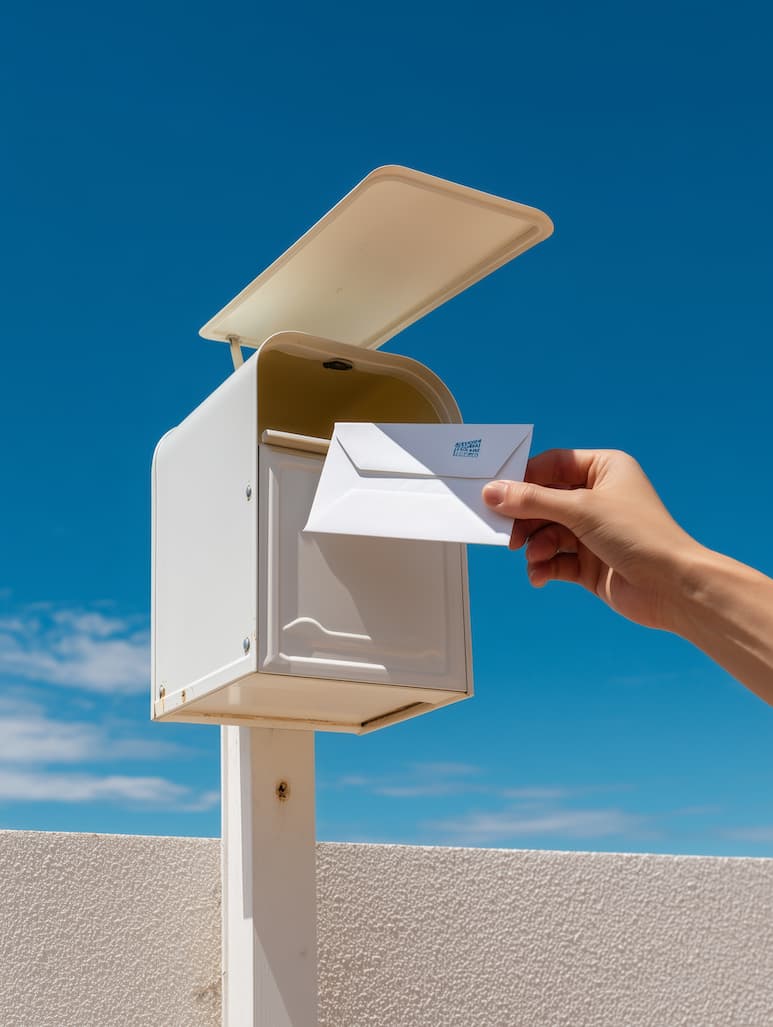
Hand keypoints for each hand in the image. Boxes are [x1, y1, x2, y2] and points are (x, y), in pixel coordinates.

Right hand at [482, 449, 700, 631]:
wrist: (672, 587)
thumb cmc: (639, 535)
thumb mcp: (580, 509)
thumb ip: (532, 501)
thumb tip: (492, 492)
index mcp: (604, 469)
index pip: (552, 465)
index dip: (523, 478)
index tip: (495, 492)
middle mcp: (598, 497)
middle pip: (544, 500)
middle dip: (525, 519)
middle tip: (507, 533)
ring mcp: (593, 531)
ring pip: (547, 532)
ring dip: (535, 545)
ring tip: (535, 558)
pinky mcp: (589, 562)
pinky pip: (555, 559)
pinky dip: (544, 566)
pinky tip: (540, 575)